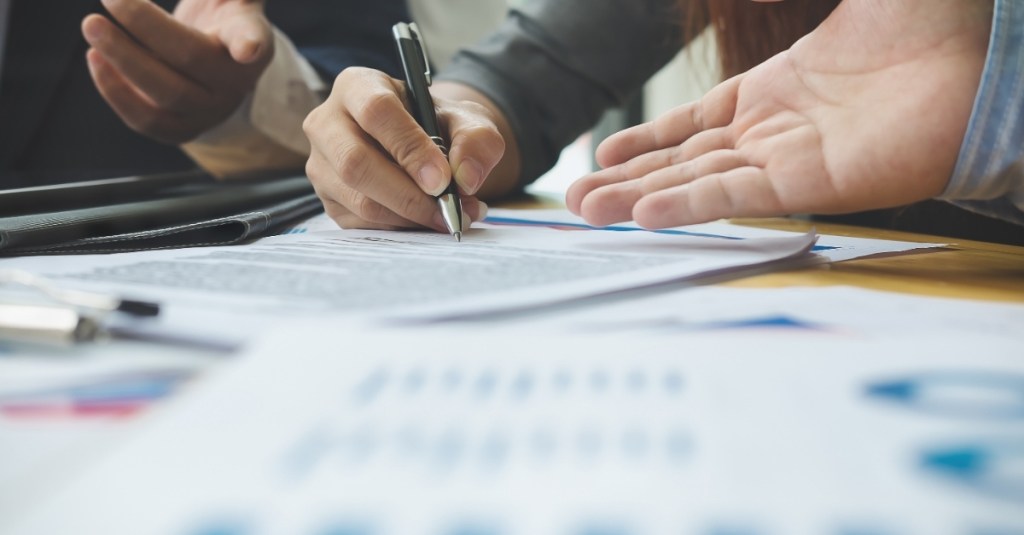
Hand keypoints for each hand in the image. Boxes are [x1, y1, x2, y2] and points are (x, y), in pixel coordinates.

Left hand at [81, 0, 273, 143]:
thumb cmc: (222, 20)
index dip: (250, 43)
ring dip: (122, 61)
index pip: (255, 40)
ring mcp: (209, 112)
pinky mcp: (181, 129)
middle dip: (146, 27)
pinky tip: (96, 58)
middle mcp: (235, 84)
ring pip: (166, 96)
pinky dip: (115, 90)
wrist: (216, 64)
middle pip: (191, 60)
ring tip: (92, 27)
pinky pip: (146, 121)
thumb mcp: (232, 0)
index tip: (246, 48)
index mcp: (253, 43)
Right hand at [303, 68, 515, 230]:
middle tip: (448, 209)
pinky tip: (427, 220)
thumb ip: (476, 140)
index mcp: (358, 86)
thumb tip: (466, 178)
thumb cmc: (438, 126)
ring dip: (410, 217)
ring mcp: (322, 165)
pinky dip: (401, 229)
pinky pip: (361, 224)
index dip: (409, 148)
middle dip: (408, 194)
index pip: (375, 112)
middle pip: (355, 163)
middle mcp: (327, 123)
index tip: (442, 179)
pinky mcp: (329, 199)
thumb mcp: (466, 120)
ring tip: (451, 216)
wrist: (424, 146)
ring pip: (359, 200)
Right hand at [567, 0, 992, 227]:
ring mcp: (792, 157)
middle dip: (626, 181)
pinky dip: (688, 203)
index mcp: (778, 88)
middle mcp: (777, 129)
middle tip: (575, 202)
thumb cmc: (914, 17)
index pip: (696, 124)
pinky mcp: (814, 181)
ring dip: (641, 199)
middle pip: (684, 162)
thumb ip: (756, 0)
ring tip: (588, 214)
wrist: (978, 48)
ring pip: (698, 182)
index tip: (605, 157)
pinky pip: (736, 194)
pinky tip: (644, 212)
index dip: (648, 141)